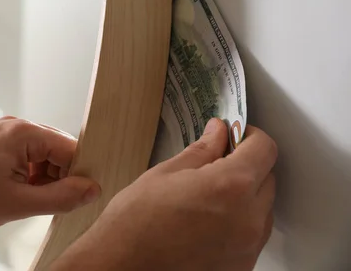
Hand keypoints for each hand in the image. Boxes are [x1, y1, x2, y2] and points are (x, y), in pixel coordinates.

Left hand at [0, 116, 100, 230]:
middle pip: (57, 149)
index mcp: (23, 133)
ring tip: (26, 200)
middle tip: (48, 204)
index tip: (76, 198)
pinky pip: (23, 154)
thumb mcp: (17, 204)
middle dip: (59, 177)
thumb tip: (90, 189)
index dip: (78, 175)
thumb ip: (60, 197)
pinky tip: (15, 192)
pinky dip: (27, 173)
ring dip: (42, 177)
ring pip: (40, 153)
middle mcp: (15, 125)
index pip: (71, 148)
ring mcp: (2, 131)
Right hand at [53, 119, 276, 270]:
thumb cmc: (135, 223)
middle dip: (247, 165)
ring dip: (246, 195)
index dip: (250, 135)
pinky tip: (209, 220)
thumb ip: (202, 151)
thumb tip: (218, 133)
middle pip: (268, 178)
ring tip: (209, 197)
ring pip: (263, 208)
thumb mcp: (165, 174)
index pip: (264, 149)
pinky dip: (239, 222)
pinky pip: (253, 235)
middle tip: (217, 163)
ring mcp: (247, 247)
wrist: (122, 267)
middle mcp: (248, 218)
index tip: (235, 134)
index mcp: (229, 186)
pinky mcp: (241, 267)